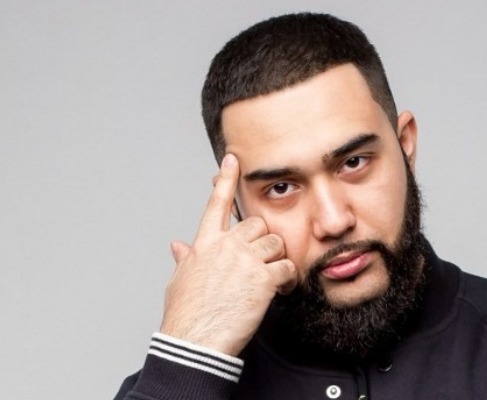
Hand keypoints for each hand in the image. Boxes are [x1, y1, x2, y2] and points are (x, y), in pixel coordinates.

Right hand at [160, 153, 297, 355]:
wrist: (194, 343)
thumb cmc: (186, 316)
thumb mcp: (180, 282)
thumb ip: (184, 259)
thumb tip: (177, 245)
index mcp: (205, 244)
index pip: (217, 203)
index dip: (226, 179)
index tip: (233, 159)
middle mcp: (225, 246)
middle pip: (257, 224)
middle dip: (262, 241)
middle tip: (259, 264)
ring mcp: (245, 260)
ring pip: (276, 243)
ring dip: (277, 259)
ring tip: (269, 280)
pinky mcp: (263, 278)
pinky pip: (287, 267)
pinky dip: (288, 278)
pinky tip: (280, 289)